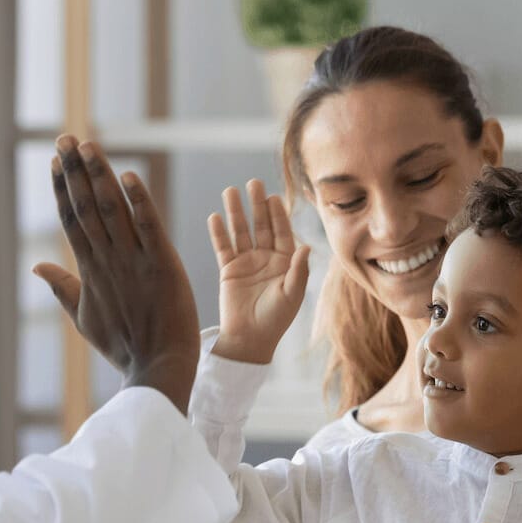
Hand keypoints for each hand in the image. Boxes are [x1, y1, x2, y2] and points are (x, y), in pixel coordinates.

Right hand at [34, 136, 200, 414]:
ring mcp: (134, 262)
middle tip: (65, 138)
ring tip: (88, 146)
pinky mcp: (163, 265)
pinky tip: (128, 176)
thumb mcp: (85, 318)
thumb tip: (36, 266)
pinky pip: (149, 227)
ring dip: (100, 176)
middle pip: (86, 207)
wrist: (158, 369)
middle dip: (74, 171)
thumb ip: (62, 288)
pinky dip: (139, 202)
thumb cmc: (124, 346)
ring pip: (112, 210)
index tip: (54, 161)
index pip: (72, 220)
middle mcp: (107, 260)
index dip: (62, 188)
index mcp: (89, 270)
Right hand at [207, 179, 310, 364]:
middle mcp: (266, 258)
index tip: (273, 196)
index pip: (282, 232)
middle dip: (257, 205)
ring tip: (230, 191)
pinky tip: (215, 217)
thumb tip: (306, 247)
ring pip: (240, 232)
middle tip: (253, 183)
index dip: (278, 214)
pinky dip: (219, 233)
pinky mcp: (228, 270)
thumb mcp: (291, 294)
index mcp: (285, 262)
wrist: (250, 339)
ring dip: (236, 212)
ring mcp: (246, 262)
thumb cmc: (275, 319)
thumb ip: (298, 270)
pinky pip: (223, 247)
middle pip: (261, 226)